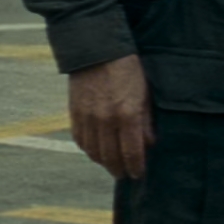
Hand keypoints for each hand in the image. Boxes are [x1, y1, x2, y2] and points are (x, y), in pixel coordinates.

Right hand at [65, 56, 151, 180]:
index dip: (135, 168)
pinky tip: (96, 150)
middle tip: (124, 174)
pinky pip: (80, 140)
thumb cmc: (127, 69)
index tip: (138, 175)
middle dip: (119, 169)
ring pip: (93, 152)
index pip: (131, 153)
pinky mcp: (74, 113)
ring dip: (103, 162)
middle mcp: (105, 120)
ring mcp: (88, 117)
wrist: (97, 48)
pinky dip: (88, 149)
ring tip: (111, 165)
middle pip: (110, 157)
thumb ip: (146, 121)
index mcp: (127, 114)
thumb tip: (149, 144)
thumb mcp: (144, 93)